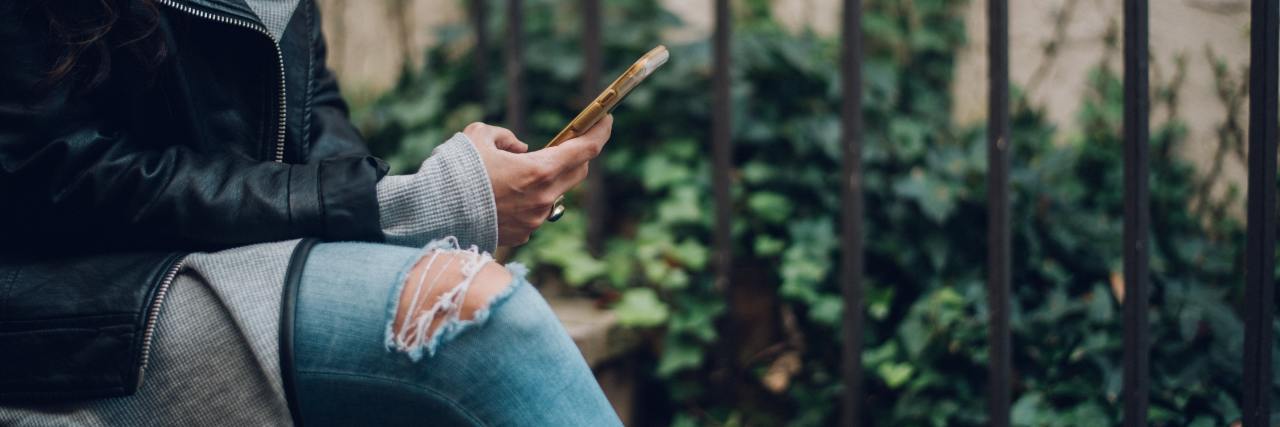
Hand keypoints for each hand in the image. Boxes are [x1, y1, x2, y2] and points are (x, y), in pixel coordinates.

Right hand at [462, 116, 611, 245]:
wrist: (435, 214)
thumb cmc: (457, 171)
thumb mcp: (479, 136)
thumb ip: (505, 136)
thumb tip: (520, 149)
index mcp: (539, 170)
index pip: (585, 150)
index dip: (600, 133)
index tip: (606, 120)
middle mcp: (544, 198)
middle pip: (577, 172)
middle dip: (577, 155)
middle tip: (568, 142)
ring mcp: (535, 219)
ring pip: (556, 193)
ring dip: (550, 179)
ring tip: (525, 170)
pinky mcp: (523, 234)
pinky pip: (537, 212)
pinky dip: (531, 199)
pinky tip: (509, 194)